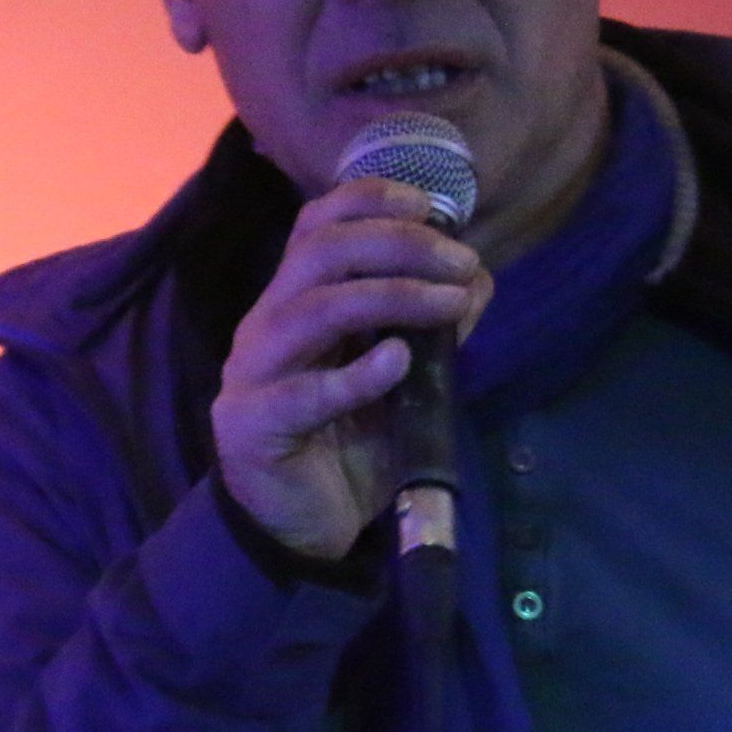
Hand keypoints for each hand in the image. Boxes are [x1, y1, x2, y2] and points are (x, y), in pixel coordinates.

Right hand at [212, 177, 490, 560]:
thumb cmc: (349, 444)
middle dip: (399, 244)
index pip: (318, 225)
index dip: (371, 201)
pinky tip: (397, 363)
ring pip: (314, 308)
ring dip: (391, 296)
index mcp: (294, 301)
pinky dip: (357, 374)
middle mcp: (268, 324)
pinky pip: (305, 393)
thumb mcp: (404, 379)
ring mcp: (255, 373)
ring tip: (447, 305)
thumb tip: (476, 280)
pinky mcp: (255, 425)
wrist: (302, 530)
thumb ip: (431, 329)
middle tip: (459, 263)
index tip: (432, 208)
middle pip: (321, 252)